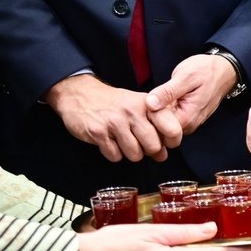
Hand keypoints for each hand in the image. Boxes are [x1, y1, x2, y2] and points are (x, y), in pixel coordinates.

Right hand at [46, 74, 170, 162]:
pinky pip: (115, 156)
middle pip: (153, 147)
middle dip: (148, 151)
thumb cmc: (113, 103)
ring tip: (123, 141)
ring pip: (135, 154)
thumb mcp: (138, 106)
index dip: (172, 141)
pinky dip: (113, 154)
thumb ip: (154, 127)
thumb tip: (163, 155)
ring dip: (130, 153)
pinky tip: (109, 141)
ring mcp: (114, 122)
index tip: (166, 143)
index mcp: (147, 104)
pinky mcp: (98, 132)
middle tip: (140, 143)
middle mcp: (132, 112)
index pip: (172, 128)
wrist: (79, 94)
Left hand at [147, 53, 237, 140]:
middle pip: (160, 130)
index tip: (147, 102)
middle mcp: (188, 125)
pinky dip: (163, 111)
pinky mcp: (187, 118)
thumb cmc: (206, 71)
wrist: (223, 71)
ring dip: (157, 114)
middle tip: (152, 97)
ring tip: (158, 96)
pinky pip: (170, 120)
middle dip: (152, 117)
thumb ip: (167, 92)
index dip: (149, 116)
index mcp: (187, 118)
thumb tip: (150, 104)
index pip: (159, 128)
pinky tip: (163, 99)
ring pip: (164, 126)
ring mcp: (188, 123)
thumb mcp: (185, 77)